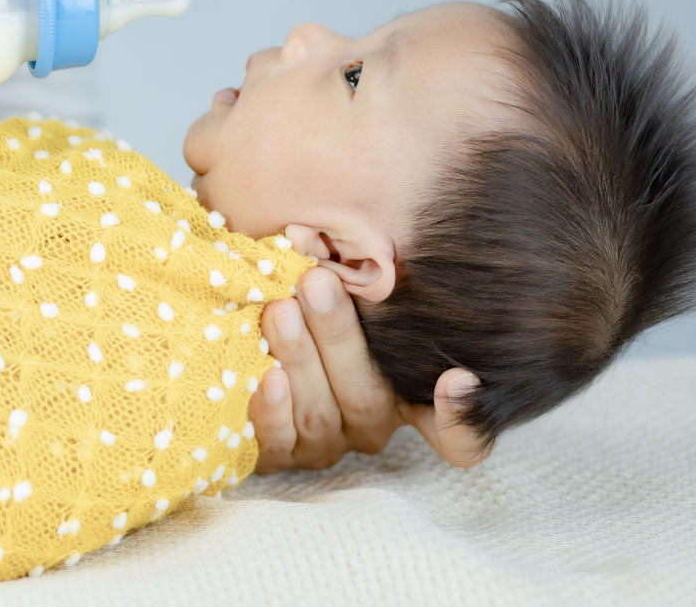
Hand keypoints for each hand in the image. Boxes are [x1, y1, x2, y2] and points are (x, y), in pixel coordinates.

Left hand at [249, 264, 491, 472]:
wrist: (233, 344)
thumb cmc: (302, 303)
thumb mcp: (340, 290)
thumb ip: (359, 281)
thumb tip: (361, 240)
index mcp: (400, 393)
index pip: (452, 433)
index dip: (462, 419)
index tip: (456, 379)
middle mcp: (368, 424)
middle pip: (368, 397)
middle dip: (340, 336)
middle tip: (316, 284)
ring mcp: (323, 444)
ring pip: (321, 413)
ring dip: (301, 358)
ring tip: (280, 312)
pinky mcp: (276, 456)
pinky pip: (279, 441)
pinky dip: (273, 410)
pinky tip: (267, 377)